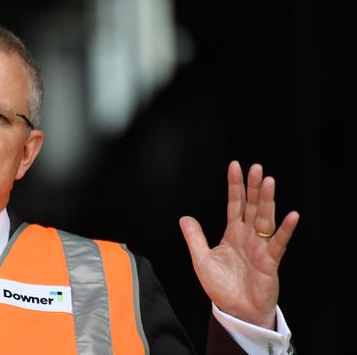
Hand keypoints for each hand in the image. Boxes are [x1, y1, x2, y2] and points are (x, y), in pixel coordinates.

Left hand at [179, 160, 298, 328]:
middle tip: (256, 168)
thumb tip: (184, 217)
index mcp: (233, 233)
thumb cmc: (222, 287)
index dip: (235, 186)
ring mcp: (260, 246)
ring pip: (265, 218)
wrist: (236, 311)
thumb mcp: (201, 259)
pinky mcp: (270, 261)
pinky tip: (291, 216)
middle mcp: (248, 235)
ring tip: (268, 182)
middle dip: (254, 187)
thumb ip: (195, 237)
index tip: (235, 166)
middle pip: (252, 205)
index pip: (235, 203)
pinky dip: (285, 229)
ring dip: (267, 201)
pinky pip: (278, 242)